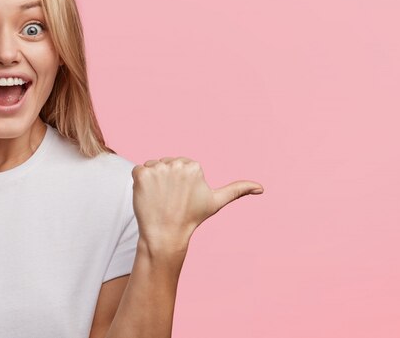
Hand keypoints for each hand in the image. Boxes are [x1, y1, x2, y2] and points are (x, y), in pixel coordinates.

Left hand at [131, 157, 263, 250]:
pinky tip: (147, 197)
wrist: (166, 235)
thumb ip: (237, 190)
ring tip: (160, 199)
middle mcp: (176, 163)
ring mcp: (157, 168)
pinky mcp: (141, 174)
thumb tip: (262, 188)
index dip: (179, 182)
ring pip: (152, 167)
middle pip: (166, 164)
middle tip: (170, 200)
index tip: (182, 197)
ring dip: (153, 181)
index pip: (181, 165)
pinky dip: (139, 183)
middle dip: (166, 179)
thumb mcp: (216, 202)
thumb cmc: (191, 218)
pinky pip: (137, 172)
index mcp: (194, 165)